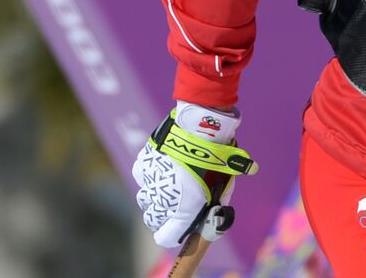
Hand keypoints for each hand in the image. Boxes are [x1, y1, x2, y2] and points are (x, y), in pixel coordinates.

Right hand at [132, 101, 244, 248]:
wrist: (200, 128)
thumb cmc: (216, 159)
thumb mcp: (223, 186)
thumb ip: (217, 205)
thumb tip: (216, 217)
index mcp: (184, 210)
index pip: (165, 238)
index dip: (173, 234)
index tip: (178, 228)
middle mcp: (163, 200)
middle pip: (152, 221)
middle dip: (162, 218)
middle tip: (173, 208)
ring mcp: (150, 183)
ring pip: (145, 200)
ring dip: (154, 198)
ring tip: (169, 186)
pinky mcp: (143, 166)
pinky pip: (142, 179)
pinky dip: (149, 178)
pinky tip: (162, 170)